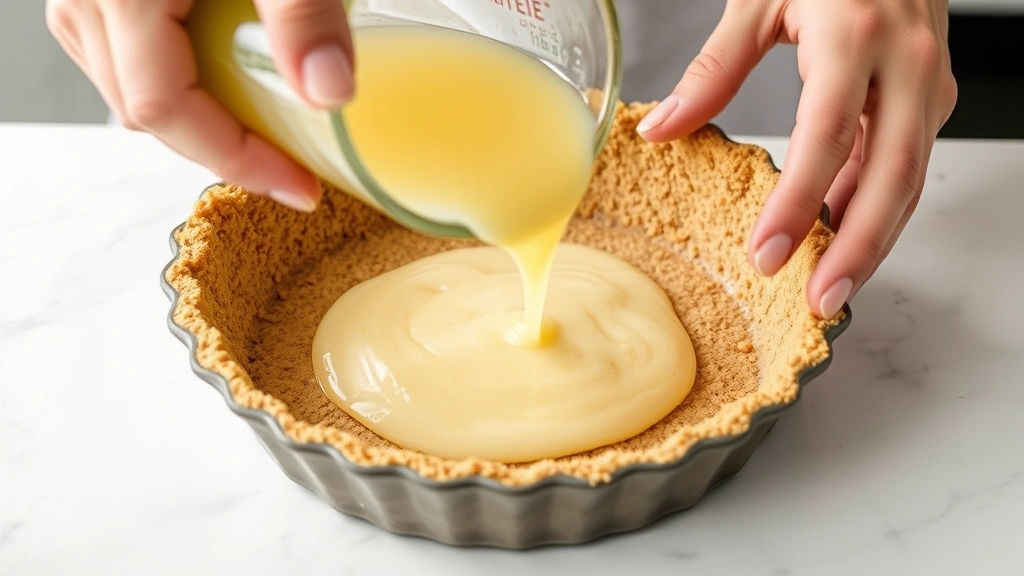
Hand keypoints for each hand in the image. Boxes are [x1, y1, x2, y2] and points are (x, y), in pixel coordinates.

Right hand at [46, 0, 356, 211]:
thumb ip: (303, 15)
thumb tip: (329, 93)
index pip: (166, 110)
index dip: (236, 160)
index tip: (298, 186)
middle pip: (144, 108)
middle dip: (221, 146)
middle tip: (288, 165)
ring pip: (127, 83)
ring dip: (195, 114)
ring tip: (259, 126)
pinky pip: (122, 47)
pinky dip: (174, 72)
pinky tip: (219, 70)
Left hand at [636, 0, 957, 318]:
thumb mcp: (760, 0)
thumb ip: (712, 69)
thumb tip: (661, 128)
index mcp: (854, 36)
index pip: (826, 136)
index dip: (797, 204)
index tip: (764, 255)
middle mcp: (906, 63)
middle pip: (891, 175)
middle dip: (857, 249)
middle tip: (818, 302)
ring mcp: (927, 82)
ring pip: (909, 179)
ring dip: (873, 241)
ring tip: (829, 289)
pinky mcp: (929, 96)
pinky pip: (905, 163)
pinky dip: (874, 206)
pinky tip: (839, 238)